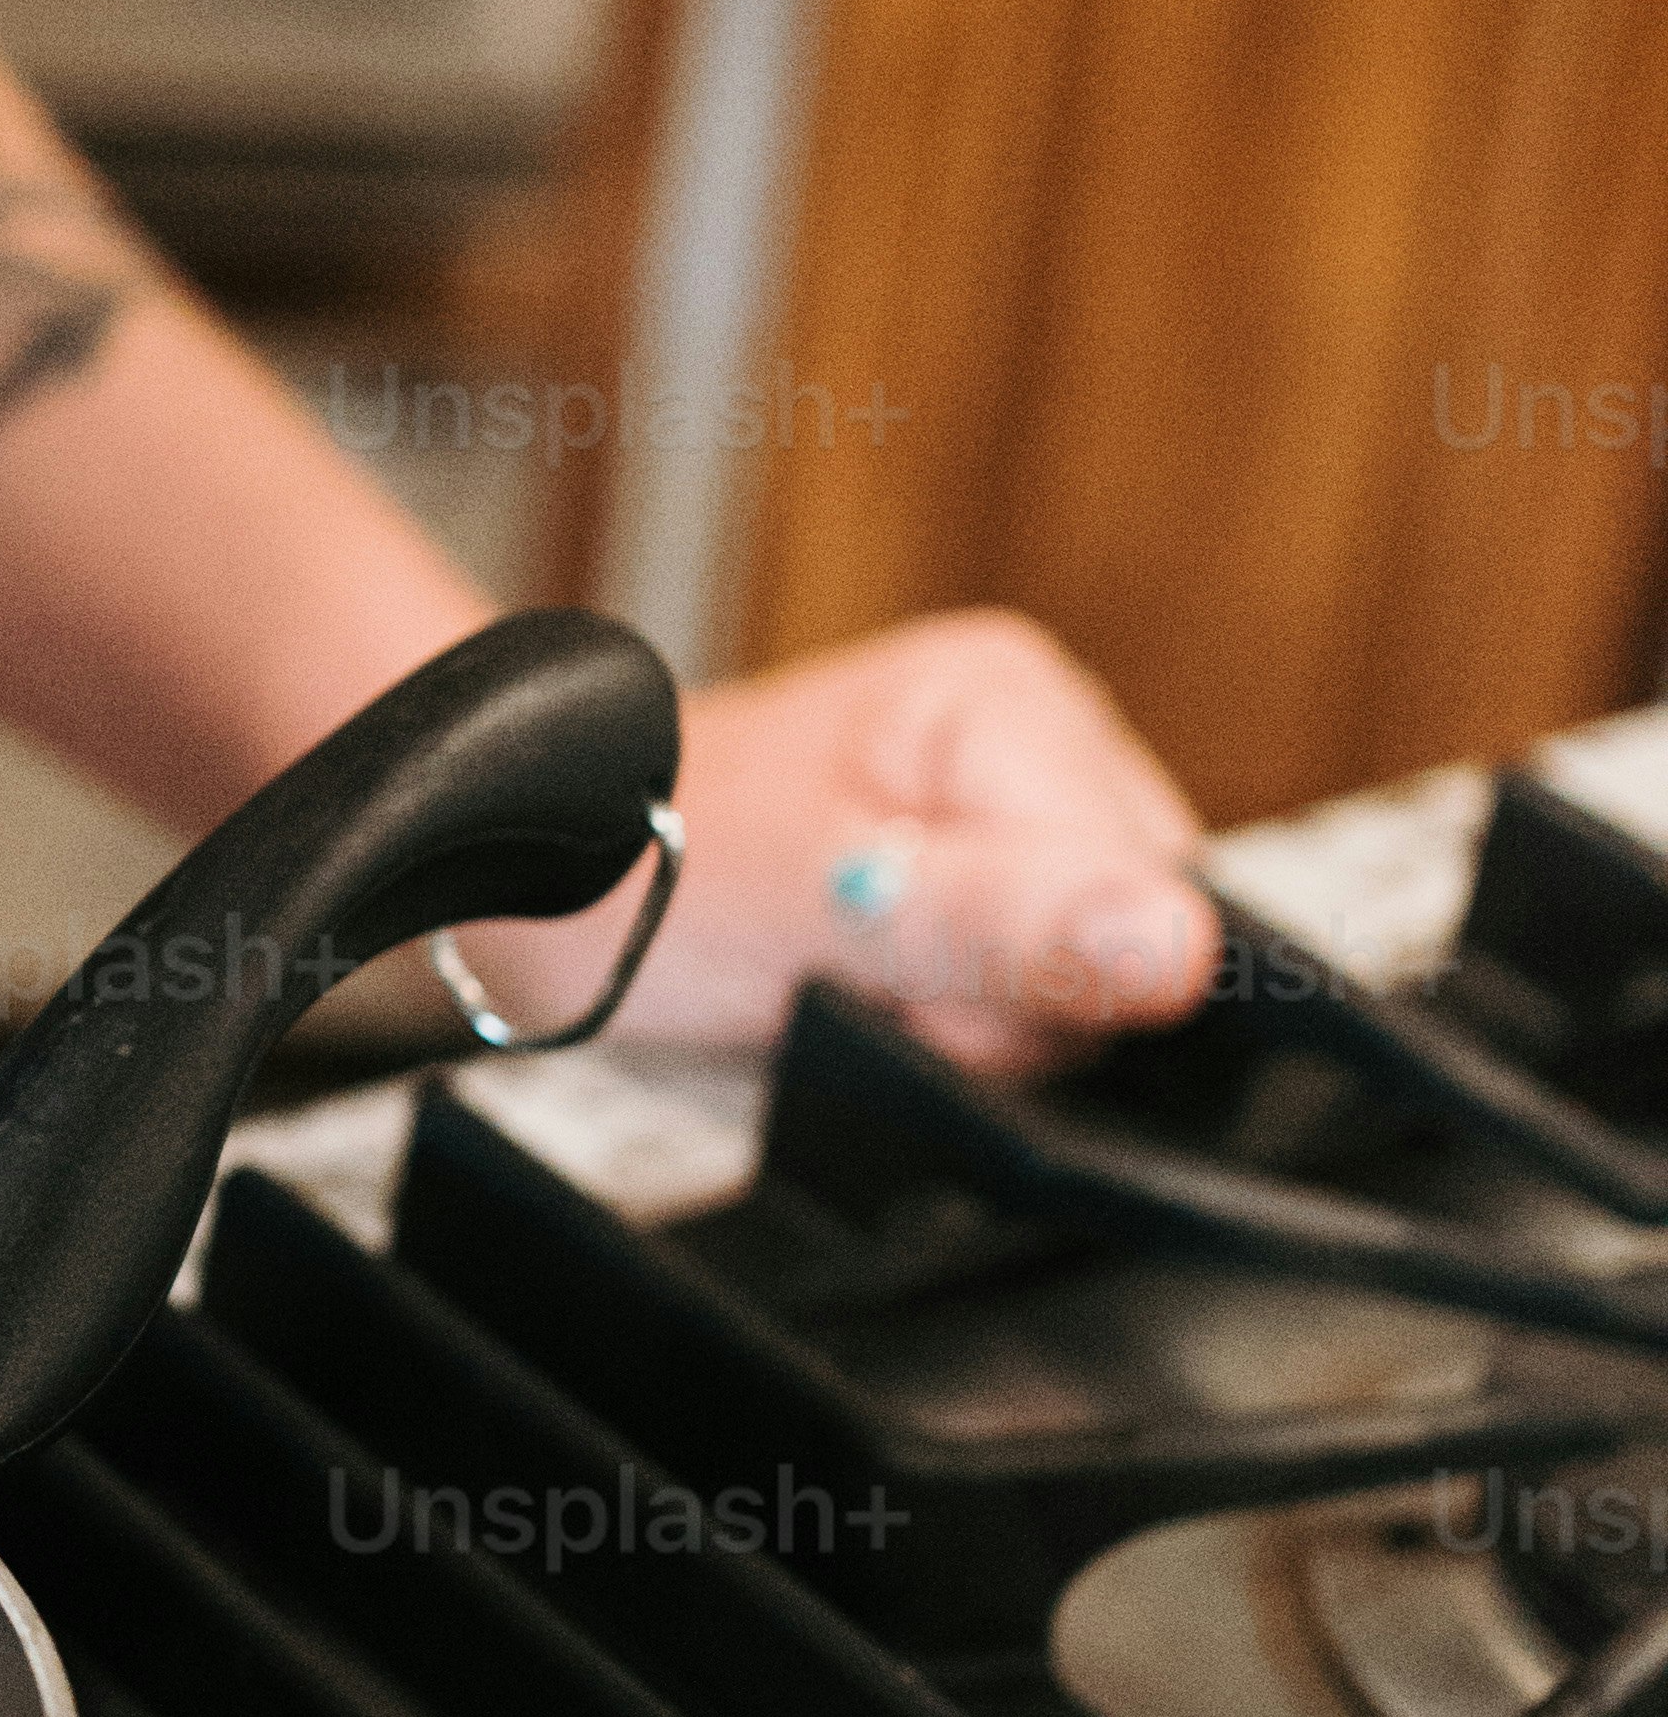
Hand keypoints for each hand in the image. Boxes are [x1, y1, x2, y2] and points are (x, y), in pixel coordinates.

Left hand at [452, 605, 1216, 1080]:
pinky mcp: (984, 870)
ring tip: (855, 976)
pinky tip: (877, 985)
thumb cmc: (643, 868)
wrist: (542, 877)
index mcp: (1011, 701)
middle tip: (862, 979)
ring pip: (1086, 978)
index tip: (906, 980)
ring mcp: (1010, 802)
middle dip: (1001, 1003)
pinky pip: (1035, 983)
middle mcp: (1033, 732)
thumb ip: (998, 924)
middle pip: (1126, 942)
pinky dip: (954, 1013)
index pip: (1145, 902)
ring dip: (973, 1015)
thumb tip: (1175, 944)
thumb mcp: (817, 905)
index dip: (1035, 985)